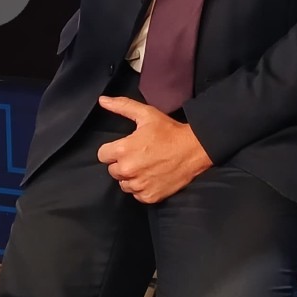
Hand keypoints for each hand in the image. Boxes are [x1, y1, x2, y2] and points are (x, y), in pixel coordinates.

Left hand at [95, 97, 213, 203]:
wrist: (194, 149)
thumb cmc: (169, 131)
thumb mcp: (146, 114)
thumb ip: (122, 106)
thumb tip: (102, 100)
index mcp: (122, 150)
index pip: (102, 155)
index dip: (112, 150)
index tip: (125, 147)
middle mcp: (128, 170)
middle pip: (112, 170)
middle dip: (122, 163)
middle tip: (138, 155)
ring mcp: (139, 185)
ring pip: (124, 184)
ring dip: (131, 177)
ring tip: (146, 166)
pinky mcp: (150, 196)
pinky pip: (137, 195)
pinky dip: (143, 188)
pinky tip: (152, 176)